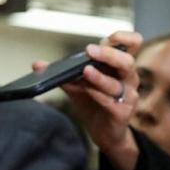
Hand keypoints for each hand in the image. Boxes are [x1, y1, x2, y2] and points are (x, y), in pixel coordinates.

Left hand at [43, 30, 143, 169]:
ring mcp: (127, 95)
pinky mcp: (123, 112)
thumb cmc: (94, 103)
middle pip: (127, 61)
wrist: (103, 132)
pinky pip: (111, 101)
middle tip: (90, 50)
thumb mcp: (76, 85)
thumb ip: (62, 73)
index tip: (107, 38)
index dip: (122, 38)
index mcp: (118, 66)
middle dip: (108, 54)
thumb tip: (37, 65)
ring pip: (117, 82)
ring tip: (85, 70)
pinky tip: (88, 91)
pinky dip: (98, 94)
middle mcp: (127, 78)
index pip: (132, 44)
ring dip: (99, 76)